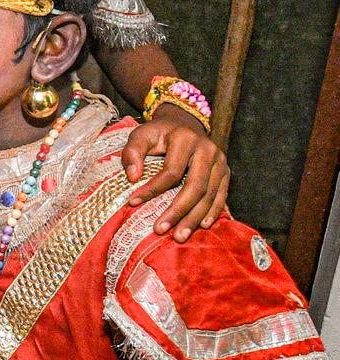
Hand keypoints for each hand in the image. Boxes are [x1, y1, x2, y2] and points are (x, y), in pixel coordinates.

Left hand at [122, 105, 228, 240]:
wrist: (183, 124)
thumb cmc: (159, 133)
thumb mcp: (141, 135)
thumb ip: (133, 152)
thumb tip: (133, 177)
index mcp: (185, 139)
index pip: (170, 171)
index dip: (152, 189)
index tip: (133, 203)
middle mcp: (207, 149)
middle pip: (195, 186)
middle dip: (178, 211)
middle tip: (160, 230)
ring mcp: (220, 161)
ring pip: (210, 195)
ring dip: (194, 218)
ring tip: (179, 236)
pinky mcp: (226, 171)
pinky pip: (221, 195)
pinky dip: (212, 212)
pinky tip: (202, 226)